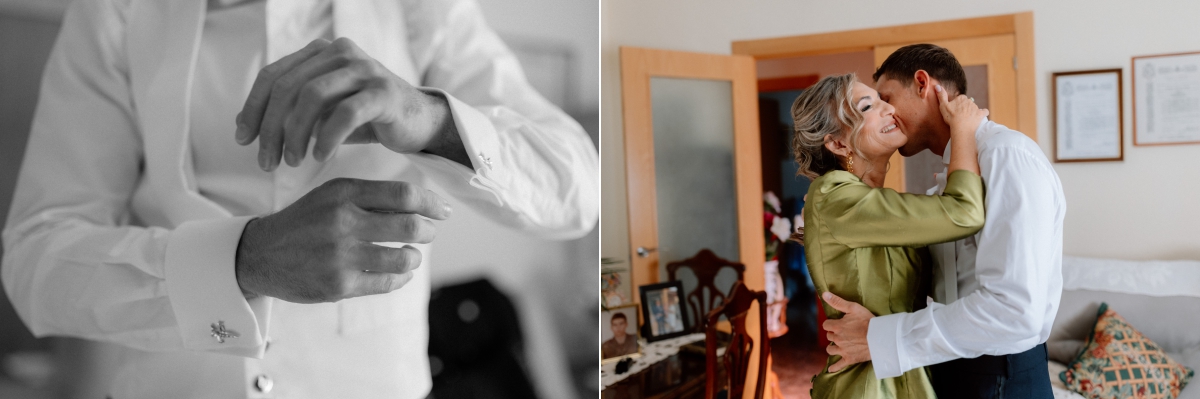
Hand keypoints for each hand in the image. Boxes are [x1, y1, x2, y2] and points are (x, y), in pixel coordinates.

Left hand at [234, 38, 467, 170]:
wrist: (419, 122)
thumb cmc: (368, 118)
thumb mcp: (322, 111)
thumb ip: (290, 111)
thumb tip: (245, 124)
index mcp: (321, 51)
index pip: (273, 75)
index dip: (253, 108)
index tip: (243, 140)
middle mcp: (341, 52)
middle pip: (288, 86)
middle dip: (271, 127)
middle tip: (266, 162)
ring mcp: (364, 68)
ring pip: (312, 96)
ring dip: (295, 134)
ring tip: (292, 162)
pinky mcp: (384, 91)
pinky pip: (345, 113)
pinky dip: (327, 137)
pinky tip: (320, 157)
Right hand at [235, 178, 451, 302]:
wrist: (260, 254)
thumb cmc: (306, 221)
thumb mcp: (332, 196)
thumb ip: (371, 197)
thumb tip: (421, 203)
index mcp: (344, 193)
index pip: (403, 195)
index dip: (431, 203)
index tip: (443, 211)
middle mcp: (343, 221)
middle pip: (410, 227)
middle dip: (428, 232)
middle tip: (428, 233)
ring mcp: (340, 255)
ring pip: (403, 259)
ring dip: (414, 258)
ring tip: (410, 255)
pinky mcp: (338, 284)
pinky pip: (386, 283)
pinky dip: (400, 278)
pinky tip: (399, 274)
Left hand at [821, 292, 873, 372]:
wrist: (880, 337)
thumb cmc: (868, 321)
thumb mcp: (853, 308)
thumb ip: (838, 302)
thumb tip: (824, 294)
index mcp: (837, 326)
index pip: (826, 325)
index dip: (831, 324)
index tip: (836, 324)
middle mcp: (838, 339)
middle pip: (829, 337)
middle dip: (834, 334)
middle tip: (842, 333)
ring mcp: (843, 350)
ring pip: (830, 350)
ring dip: (833, 347)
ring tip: (838, 346)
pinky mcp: (849, 359)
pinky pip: (838, 365)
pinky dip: (834, 367)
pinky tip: (830, 369)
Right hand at [935, 84, 988, 137]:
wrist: (961, 127)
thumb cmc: (951, 117)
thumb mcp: (943, 106)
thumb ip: (941, 95)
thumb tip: (937, 86)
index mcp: (961, 98)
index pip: (960, 98)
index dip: (957, 104)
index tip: (954, 109)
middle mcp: (970, 101)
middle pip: (967, 103)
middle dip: (964, 107)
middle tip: (959, 114)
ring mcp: (976, 108)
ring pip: (974, 107)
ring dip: (971, 111)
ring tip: (967, 118)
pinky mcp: (981, 114)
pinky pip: (984, 111)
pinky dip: (983, 113)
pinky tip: (980, 116)